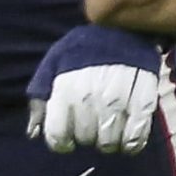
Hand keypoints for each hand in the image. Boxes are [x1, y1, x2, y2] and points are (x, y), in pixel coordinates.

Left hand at [26, 26, 162, 154]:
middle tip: (90, 128)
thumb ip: (40, 101)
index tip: (66, 140)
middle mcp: (89, 98)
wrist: (121, 31)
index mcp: (64, 89)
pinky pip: (135, 137)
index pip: (57, 133)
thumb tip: (33, 133)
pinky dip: (130, 144)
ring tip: (107, 132)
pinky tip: (126, 140)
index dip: (60, 143)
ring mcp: (117, 101)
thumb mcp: (52, 67)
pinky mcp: (143, 102)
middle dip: (85, 138)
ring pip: (108, 142)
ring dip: (106, 143)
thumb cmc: (81, 51)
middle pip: (84, 138)